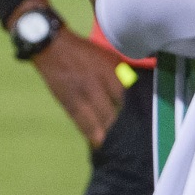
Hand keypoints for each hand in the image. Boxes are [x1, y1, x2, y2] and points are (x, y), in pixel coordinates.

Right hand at [24, 14, 125, 148]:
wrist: (51, 46)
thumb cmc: (84, 52)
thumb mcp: (109, 58)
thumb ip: (123, 74)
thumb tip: (136, 90)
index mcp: (109, 71)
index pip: (125, 96)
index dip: (133, 112)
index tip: (142, 125)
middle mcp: (95, 84)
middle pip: (111, 111)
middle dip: (121, 128)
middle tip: (132, 142)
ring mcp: (79, 94)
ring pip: (95, 119)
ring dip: (105, 135)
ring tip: (115, 148)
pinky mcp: (66, 101)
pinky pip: (79, 120)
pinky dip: (88, 132)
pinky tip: (96, 142)